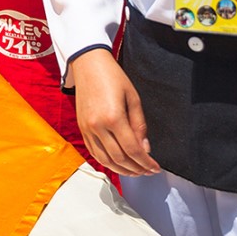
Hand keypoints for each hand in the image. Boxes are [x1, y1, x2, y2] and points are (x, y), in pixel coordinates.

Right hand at [70, 48, 158, 176]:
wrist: (88, 64)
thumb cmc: (112, 76)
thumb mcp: (133, 97)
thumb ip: (139, 125)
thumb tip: (145, 148)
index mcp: (113, 117)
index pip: (132, 149)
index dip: (146, 162)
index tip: (155, 167)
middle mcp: (98, 126)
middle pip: (119, 158)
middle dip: (136, 169)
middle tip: (147, 171)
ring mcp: (87, 129)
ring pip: (105, 160)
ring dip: (121, 170)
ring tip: (135, 171)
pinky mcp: (82, 128)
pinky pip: (94, 152)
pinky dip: (107, 162)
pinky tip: (118, 163)